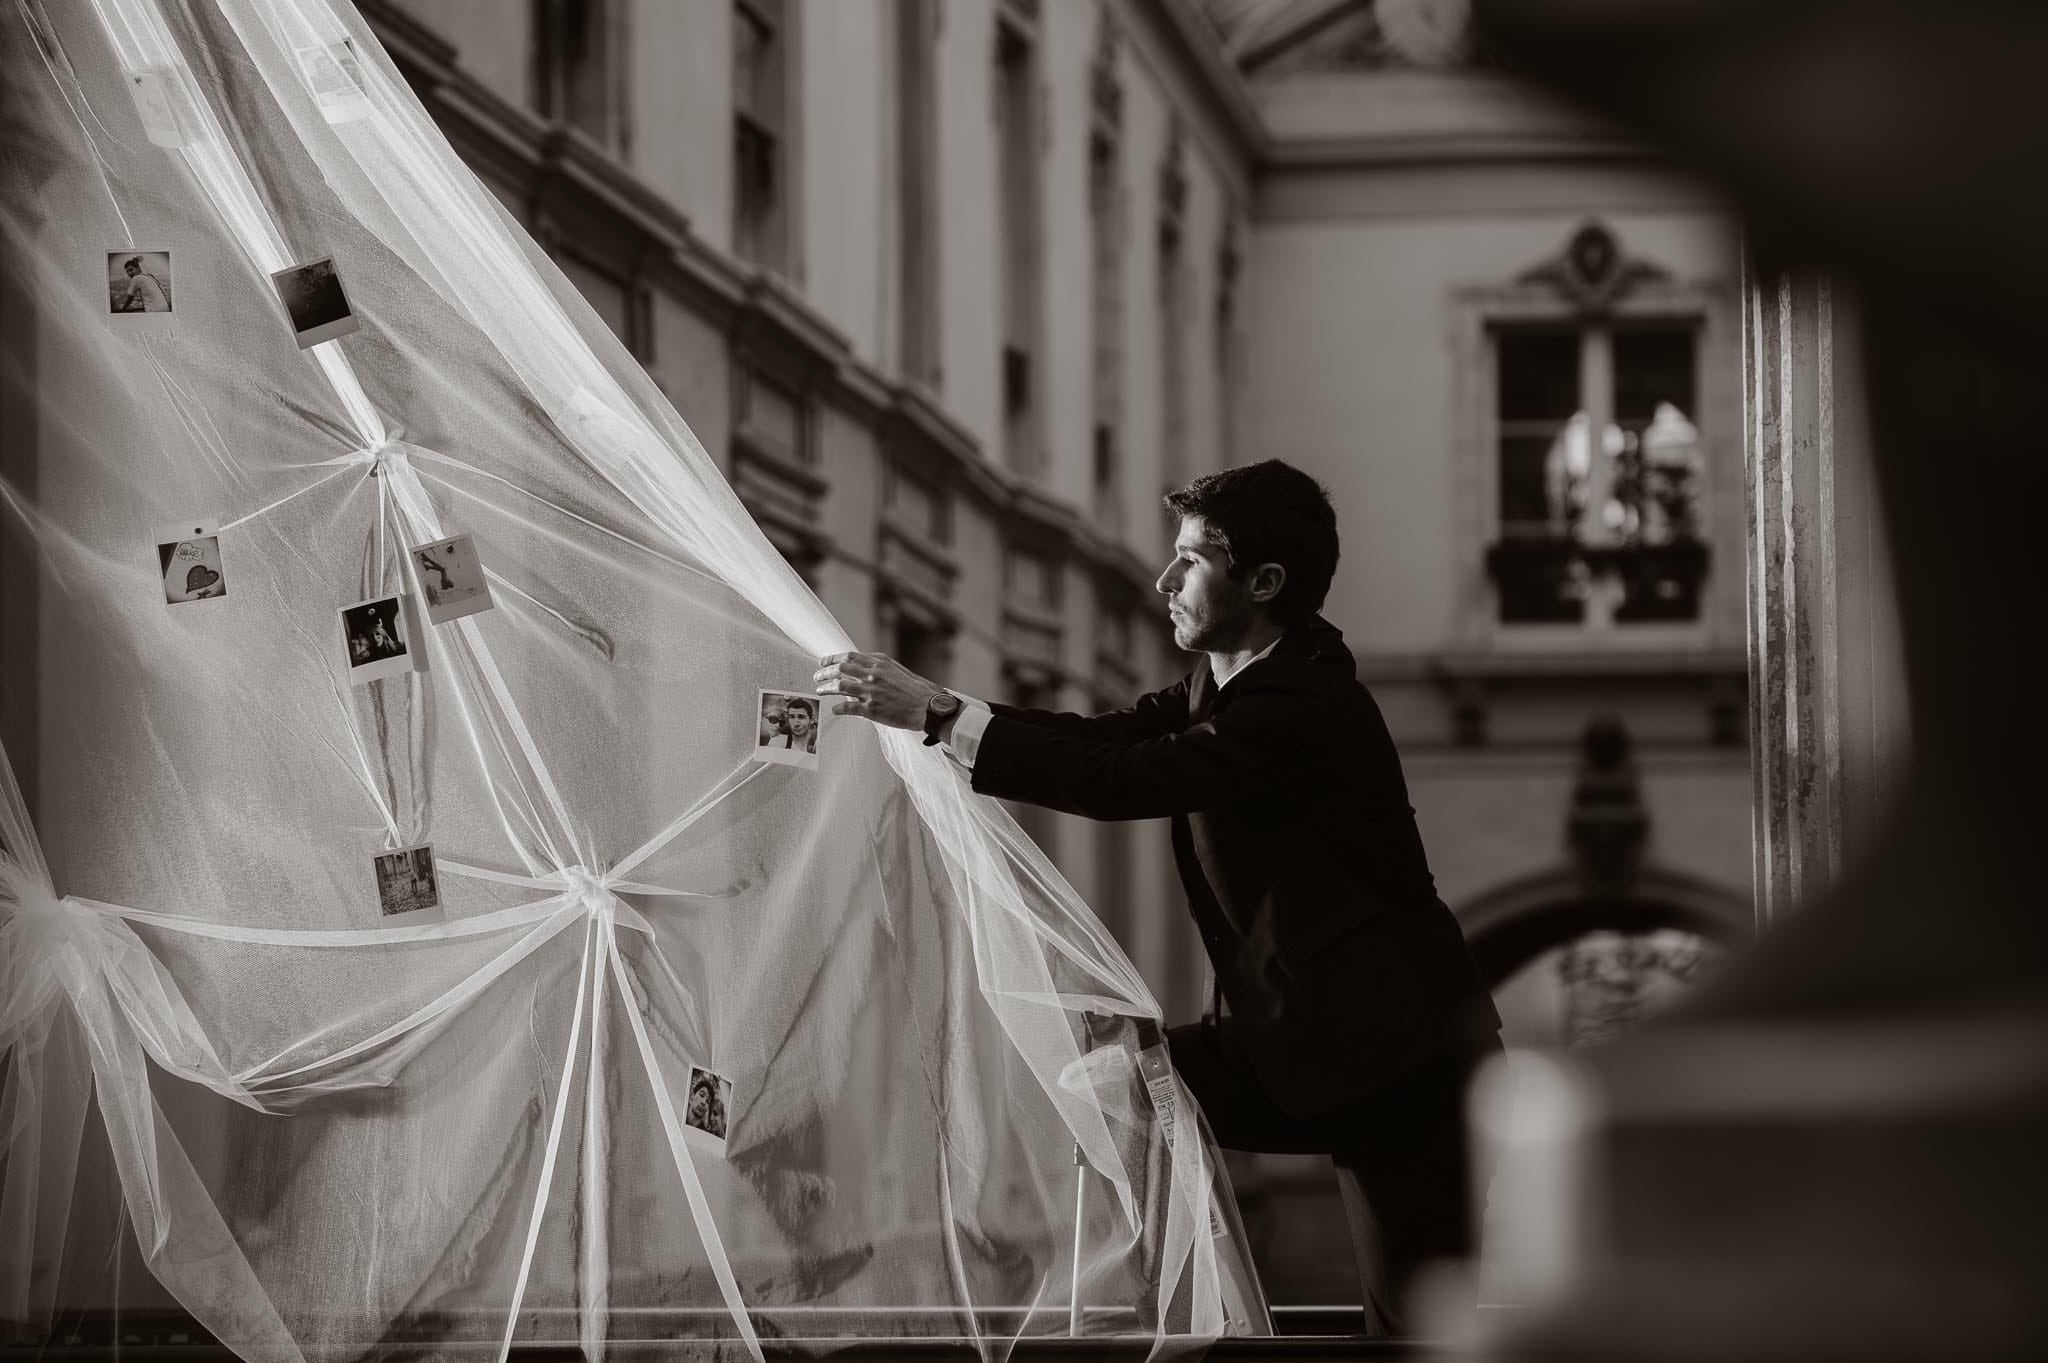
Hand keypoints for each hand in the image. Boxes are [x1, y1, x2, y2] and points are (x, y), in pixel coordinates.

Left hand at [814, 651, 941, 730]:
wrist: (927, 706)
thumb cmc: (916, 689)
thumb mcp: (897, 670)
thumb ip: (878, 667)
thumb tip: (862, 667)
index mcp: (879, 663)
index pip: (849, 656)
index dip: (832, 658)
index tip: (823, 661)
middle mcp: (873, 675)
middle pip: (840, 669)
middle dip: (825, 672)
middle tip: (817, 676)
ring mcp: (871, 692)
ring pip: (840, 687)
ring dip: (826, 688)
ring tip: (819, 690)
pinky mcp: (871, 709)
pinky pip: (848, 708)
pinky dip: (838, 709)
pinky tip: (834, 710)